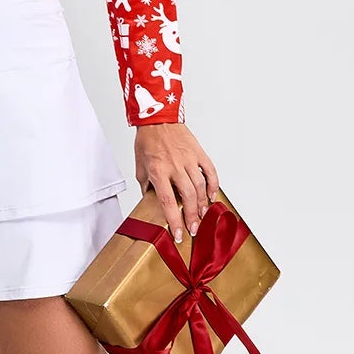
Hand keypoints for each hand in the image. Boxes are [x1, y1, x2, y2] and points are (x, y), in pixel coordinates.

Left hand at [134, 122, 218, 243]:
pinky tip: (212, 196)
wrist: (157, 118)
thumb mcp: (139, 166)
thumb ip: (146, 185)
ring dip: (202, 205)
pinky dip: (213, 185)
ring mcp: (188, 159)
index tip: (179, 234)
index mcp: (158, 171)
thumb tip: (150, 200)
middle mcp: (174, 166)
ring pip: (200, 187)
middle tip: (193, 229)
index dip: (174, 220)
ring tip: (202, 217)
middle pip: (187, 197)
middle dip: (192, 217)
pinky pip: (210, 171)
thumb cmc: (147, 140)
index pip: (167, 201)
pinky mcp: (198, 153)